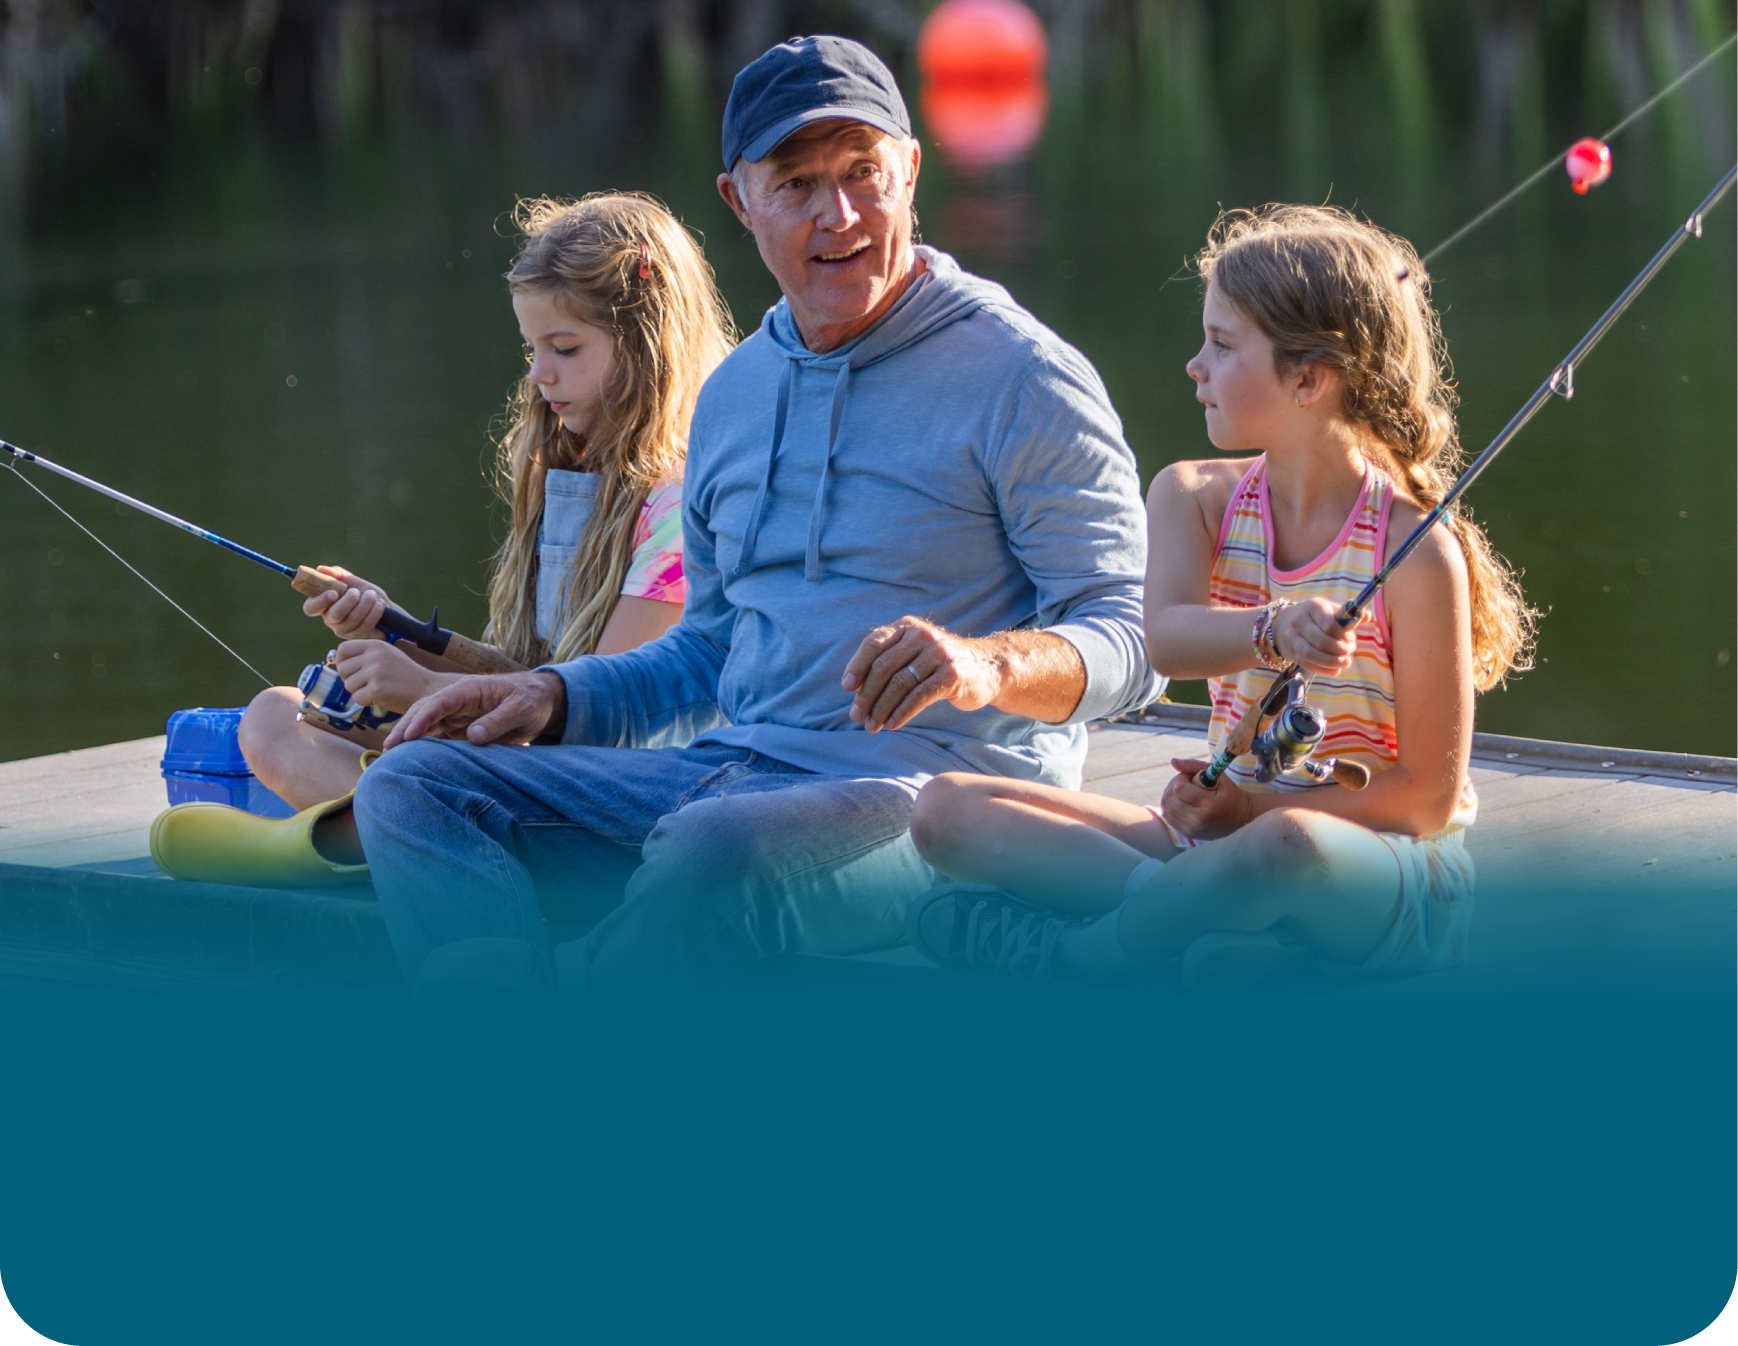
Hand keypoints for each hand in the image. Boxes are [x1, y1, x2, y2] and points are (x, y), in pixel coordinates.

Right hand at [303, 565, 391, 641]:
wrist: (387, 609)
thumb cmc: (366, 595)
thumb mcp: (354, 582)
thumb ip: (338, 575)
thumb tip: (321, 569)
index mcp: (324, 605)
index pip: (310, 608)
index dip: (319, 601)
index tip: (333, 593)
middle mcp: (331, 620)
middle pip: (335, 614)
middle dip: (350, 599)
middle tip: (358, 592)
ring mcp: (344, 631)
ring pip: (353, 618)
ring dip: (366, 602)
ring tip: (372, 596)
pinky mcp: (359, 638)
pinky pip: (366, 624)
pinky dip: (375, 611)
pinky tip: (379, 605)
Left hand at [332, 640, 446, 713]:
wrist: (427, 690)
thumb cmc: (404, 676)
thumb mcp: (387, 655)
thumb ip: (365, 655)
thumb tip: (336, 660)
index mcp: (376, 645)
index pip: (342, 649)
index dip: (343, 662)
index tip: (353, 671)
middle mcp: (375, 656)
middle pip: (342, 669)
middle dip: (350, 680)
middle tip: (367, 684)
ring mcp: (376, 672)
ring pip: (348, 685)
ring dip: (359, 692)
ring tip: (377, 690)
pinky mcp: (377, 690)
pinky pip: (357, 698)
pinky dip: (366, 702)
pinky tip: (381, 698)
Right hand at [382, 671, 565, 749]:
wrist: (542, 700)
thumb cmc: (532, 700)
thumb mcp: (521, 709)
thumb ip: (498, 721)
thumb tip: (473, 736)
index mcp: (470, 690)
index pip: (439, 701)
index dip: (422, 718)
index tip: (408, 735)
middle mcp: (458, 700)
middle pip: (424, 711)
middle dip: (404, 728)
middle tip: (387, 749)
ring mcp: (457, 714)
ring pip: (426, 723)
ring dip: (408, 738)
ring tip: (390, 757)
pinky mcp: (460, 726)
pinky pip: (437, 735)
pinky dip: (422, 745)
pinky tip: (410, 759)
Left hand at [842, 617, 1003, 732]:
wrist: (989, 667)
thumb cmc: (942, 664)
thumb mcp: (916, 652)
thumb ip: (890, 660)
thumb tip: (855, 688)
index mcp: (908, 627)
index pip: (874, 643)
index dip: (857, 666)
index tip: (846, 687)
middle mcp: (923, 636)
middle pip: (884, 667)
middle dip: (866, 694)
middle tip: (856, 715)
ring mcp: (939, 654)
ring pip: (899, 684)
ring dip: (881, 708)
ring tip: (872, 725)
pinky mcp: (951, 675)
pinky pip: (919, 696)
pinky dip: (902, 713)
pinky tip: (893, 725)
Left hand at [1160, 757, 1255, 840]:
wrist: (1240, 819)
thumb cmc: (1228, 793)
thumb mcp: (1217, 775)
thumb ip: (1194, 765)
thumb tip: (1173, 761)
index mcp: (1209, 805)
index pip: (1179, 788)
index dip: (1182, 778)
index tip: (1190, 777)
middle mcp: (1198, 820)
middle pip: (1170, 798)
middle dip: (1174, 785)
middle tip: (1186, 784)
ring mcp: (1191, 829)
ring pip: (1166, 808)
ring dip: (1171, 796)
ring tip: (1184, 793)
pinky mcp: (1187, 834)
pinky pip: (1168, 817)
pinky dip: (1170, 807)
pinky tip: (1182, 802)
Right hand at [1273, 597, 1357, 675]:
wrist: (1281, 623)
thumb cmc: (1313, 616)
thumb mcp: (1328, 608)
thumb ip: (1347, 614)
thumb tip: (1367, 616)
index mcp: (1313, 607)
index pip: (1329, 624)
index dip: (1343, 635)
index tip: (1350, 638)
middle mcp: (1299, 621)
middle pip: (1321, 641)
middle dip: (1340, 649)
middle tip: (1349, 650)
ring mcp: (1293, 638)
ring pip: (1312, 654)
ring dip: (1332, 662)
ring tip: (1345, 662)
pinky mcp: (1291, 652)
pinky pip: (1307, 664)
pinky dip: (1323, 670)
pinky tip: (1335, 670)